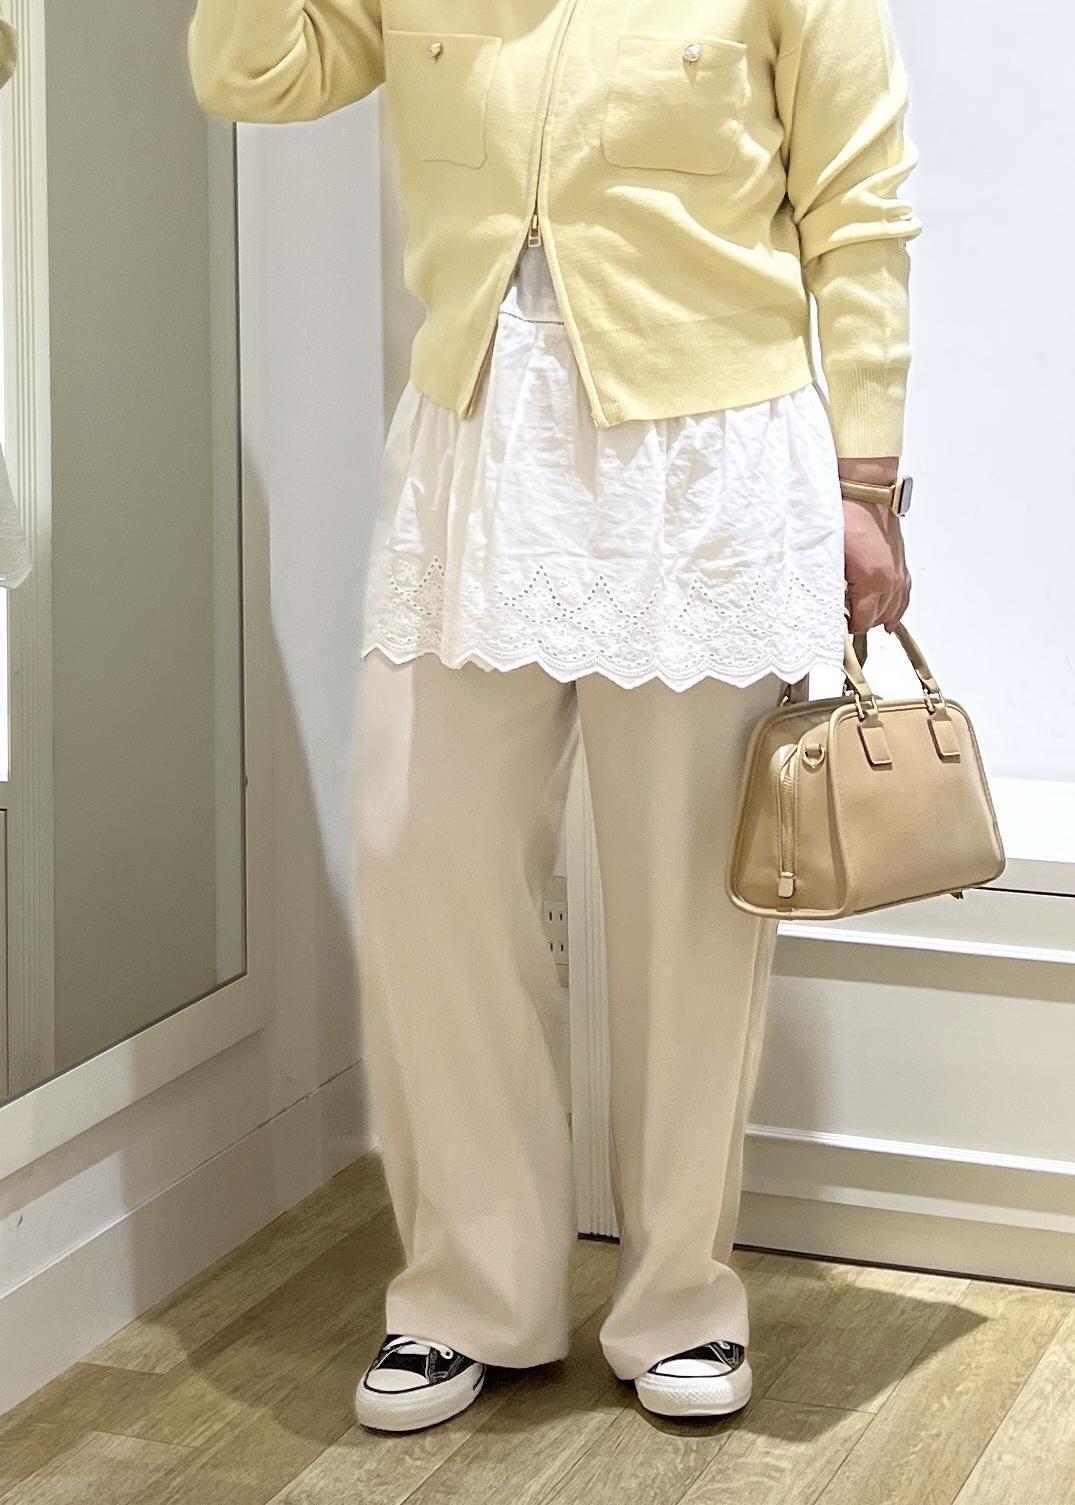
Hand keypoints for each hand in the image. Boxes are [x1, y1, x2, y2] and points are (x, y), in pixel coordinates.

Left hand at [838, 457, 911, 633]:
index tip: (834, 628)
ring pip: (894, 608)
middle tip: (842, 621)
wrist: (865, 492)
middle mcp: (890, 580)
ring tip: (864, 625)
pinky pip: (904, 593)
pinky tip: (891, 619)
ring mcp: (898, 572)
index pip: (862, 620)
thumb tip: (828, 605)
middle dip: (861, 622)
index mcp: (873, 581)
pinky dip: (898, 607)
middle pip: (878, 617)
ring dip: (879, 617)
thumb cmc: (846, 517)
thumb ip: (830, 586)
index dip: (847, 627)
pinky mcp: (900, 563)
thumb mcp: (831, 557)